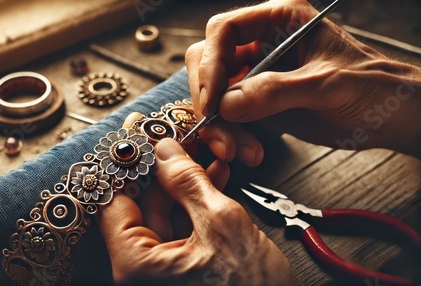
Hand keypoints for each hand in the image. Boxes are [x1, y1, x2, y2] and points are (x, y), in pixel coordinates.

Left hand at [96, 138, 295, 284]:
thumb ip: (189, 183)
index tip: (142, 136)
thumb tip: (165, 151)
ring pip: (164, 211)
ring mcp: (163, 267)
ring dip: (184, 181)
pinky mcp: (184, 266)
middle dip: (163, 169)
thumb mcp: (222, 225)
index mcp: (136, 263)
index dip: (129, 164)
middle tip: (178, 139)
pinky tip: (214, 175)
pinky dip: (197, 201)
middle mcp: (142, 268)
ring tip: (204, 152)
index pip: (115, 200)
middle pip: (140, 203)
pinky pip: (183, 224)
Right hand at [186, 0, 420, 158]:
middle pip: (209, 63)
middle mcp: (261, 45)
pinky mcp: (258, 104)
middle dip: (209, 99)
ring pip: (214, 95)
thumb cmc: (371, 86)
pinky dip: (230, 136)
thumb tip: (226, 105)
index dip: (211, 63)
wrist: (390, 116)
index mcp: (278, 21)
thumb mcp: (327, 84)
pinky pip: (228, 118)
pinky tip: (247, 152)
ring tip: (238, 150)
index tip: (212, 98)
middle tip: (218, 128)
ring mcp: (257, 76)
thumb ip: (276, 91)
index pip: (225, 31)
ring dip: (219, 125)